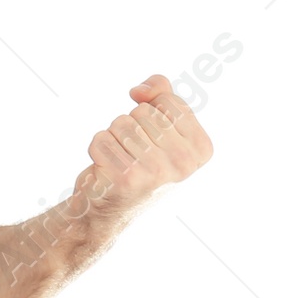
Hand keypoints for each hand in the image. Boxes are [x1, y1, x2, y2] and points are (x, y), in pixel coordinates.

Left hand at [73, 73, 213, 219]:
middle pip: (142, 111)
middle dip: (130, 125)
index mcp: (201, 148)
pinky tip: (106, 168)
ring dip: (113, 137)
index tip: (151, 137)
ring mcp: (156, 171)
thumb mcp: (160, 127)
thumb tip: (141, 90)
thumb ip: (160, 95)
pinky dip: (97, 149)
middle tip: (133, 153)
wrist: (109, 207)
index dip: (150, 111)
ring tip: (121, 160)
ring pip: (121, 123)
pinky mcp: (127, 177)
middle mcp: (184, 162)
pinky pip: (101, 139)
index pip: (168, 100)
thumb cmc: (137, 162)